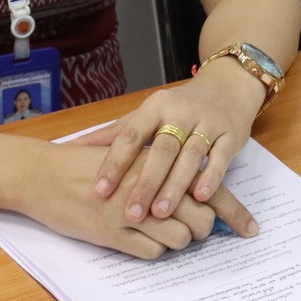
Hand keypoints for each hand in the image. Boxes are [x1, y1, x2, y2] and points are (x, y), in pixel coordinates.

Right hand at [15, 139, 239, 259]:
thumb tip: (198, 180)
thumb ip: (162, 164)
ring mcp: (131, 211)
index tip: (252, 230)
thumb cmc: (87, 162)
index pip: (209, 187)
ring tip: (166, 234)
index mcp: (159, 160)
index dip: (234, 212)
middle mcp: (151, 184)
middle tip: (194, 230)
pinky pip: (149, 252)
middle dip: (202, 229)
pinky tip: (141, 240)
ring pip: (178, 238)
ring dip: (178, 242)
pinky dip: (153, 251)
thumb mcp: (130, 154)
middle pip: (200, 217)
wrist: (43, 174)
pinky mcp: (111, 233)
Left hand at [83, 66, 267, 232]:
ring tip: (161, 213)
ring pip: (190, 155)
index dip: (114, 163)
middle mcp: (181, 112)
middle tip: (131, 213)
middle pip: (161, 149)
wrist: (228, 86)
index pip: (130, 135)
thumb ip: (112, 134)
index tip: (99, 190)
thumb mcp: (145, 115)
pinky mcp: (231, 134)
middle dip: (145, 182)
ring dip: (175, 185)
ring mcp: (208, 122)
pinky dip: (211, 176)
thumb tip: (68, 148)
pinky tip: (200, 197)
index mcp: (155, 108)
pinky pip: (220, 157)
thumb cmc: (179, 108)